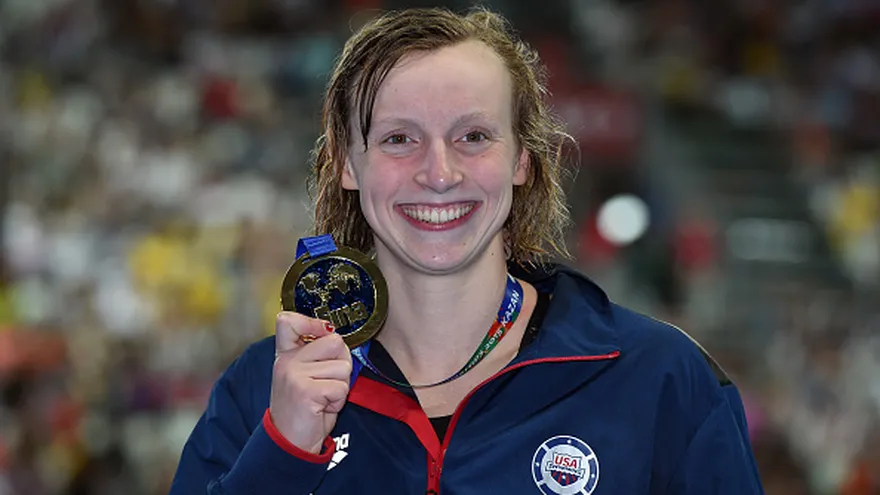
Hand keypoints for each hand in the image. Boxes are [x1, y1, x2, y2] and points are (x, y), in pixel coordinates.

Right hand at [270, 312, 351, 453]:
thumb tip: (338, 338)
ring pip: (343, 367)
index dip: (313, 323)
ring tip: (323, 398)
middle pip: (335, 342)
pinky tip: (323, 407)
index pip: (288, 320)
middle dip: (341, 363)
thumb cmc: (304, 409)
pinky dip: (339, 400)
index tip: (323, 334)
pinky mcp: (306, 391)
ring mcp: (294, 375)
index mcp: (285, 355)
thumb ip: (317, 354)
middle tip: (327, 383)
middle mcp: (287, 361)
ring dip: (340, 386)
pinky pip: (341, 387)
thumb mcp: (304, 375)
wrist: (290, 442)